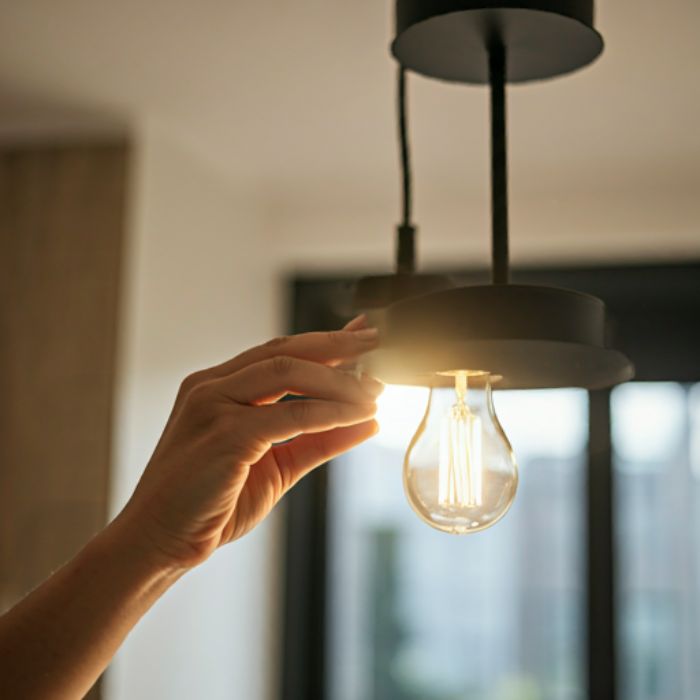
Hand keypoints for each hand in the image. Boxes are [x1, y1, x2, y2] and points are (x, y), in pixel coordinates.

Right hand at [112, 316, 382, 571]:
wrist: (158, 544)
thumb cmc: (210, 504)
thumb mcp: (277, 465)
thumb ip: (319, 438)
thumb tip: (368, 420)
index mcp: (217, 386)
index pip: (279, 352)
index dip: (326, 342)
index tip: (363, 334)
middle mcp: (211, 386)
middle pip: (285, 351)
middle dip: (337, 345)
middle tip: (378, 345)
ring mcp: (213, 406)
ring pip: (287, 372)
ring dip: (339, 379)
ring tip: (376, 390)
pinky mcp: (223, 434)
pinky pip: (288, 415)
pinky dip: (329, 412)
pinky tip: (359, 416)